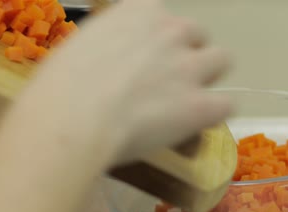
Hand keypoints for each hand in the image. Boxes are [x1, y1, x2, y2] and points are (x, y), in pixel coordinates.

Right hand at [29, 0, 231, 162]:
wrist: (73, 118)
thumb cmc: (61, 87)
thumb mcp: (82, 47)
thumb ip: (111, 47)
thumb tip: (113, 64)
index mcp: (139, 11)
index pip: (163, 17)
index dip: (158, 40)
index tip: (146, 59)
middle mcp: (171, 31)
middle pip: (198, 35)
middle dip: (187, 53)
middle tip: (169, 80)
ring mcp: (190, 67)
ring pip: (222, 60)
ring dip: (208, 76)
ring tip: (189, 99)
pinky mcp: (201, 104)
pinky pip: (226, 104)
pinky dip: (215, 113)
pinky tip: (198, 124)